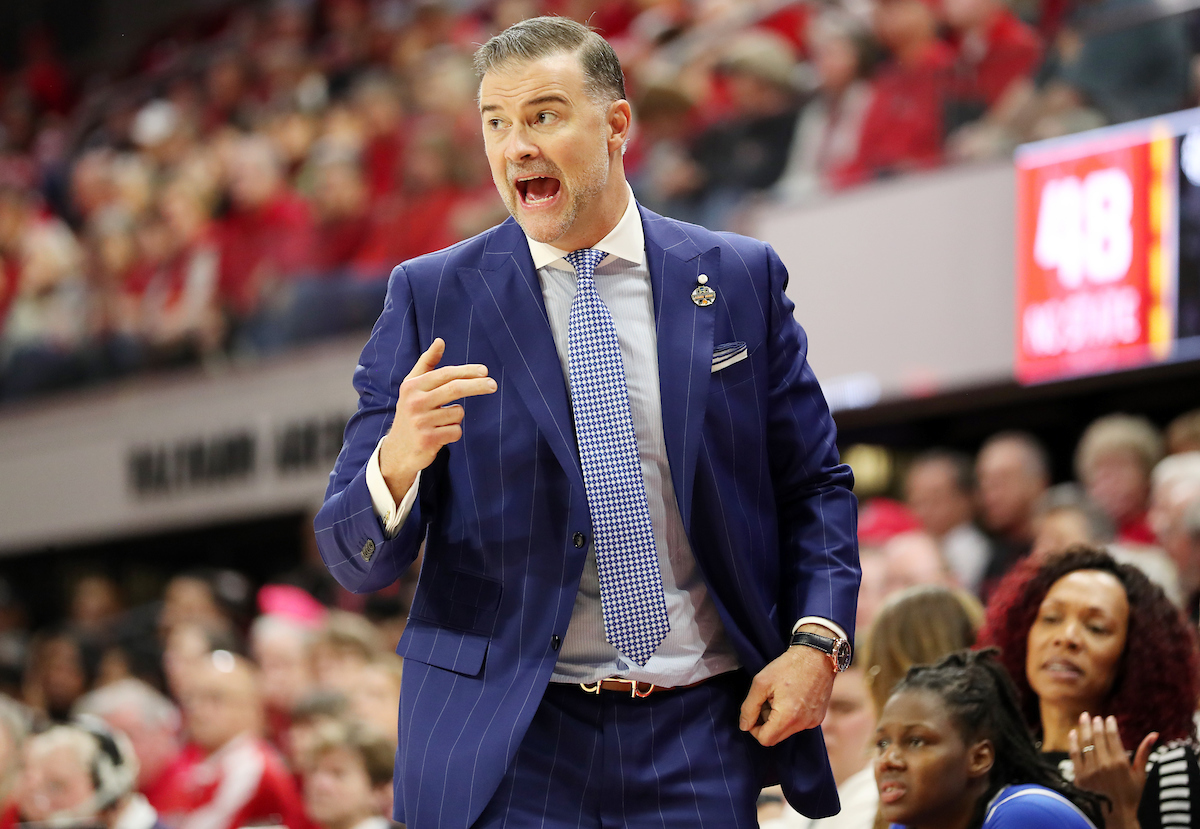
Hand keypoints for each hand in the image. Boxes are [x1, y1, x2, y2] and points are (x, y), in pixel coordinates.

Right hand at [379, 338, 495, 499]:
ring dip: (455, 417)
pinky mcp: (428, 440)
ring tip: (440, 422)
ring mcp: (421, 422)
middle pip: (455, 389)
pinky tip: (440, 435)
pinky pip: (456, 431)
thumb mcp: (412, 386)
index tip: (485, 371)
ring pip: (458, 413)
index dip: (467, 371)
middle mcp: (414, 402)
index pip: (445, 374)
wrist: (397, 450)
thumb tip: (440, 341)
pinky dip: (454, 432)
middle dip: (477, 385)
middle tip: (494, 385)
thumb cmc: (411, 412)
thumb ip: (427, 363)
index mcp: (412, 386)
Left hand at [739, 645, 834, 746]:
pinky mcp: (818, 717)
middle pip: (776, 737)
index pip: (765, 740)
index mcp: (787, 718)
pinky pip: (799, 724)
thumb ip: (749, 707)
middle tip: (766, 701)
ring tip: (779, 697)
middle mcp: (802, 724)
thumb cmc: (788, 666)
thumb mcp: (761, 683)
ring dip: (778, 719)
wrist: (817, 655)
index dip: (754, 729)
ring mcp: (812, 722)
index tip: (753, 712)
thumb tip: (744, 726)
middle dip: (766, 723)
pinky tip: (791, 697)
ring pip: (787, 731)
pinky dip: (791, 716)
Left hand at [1069, 712, 1156, 828]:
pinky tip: (1074, 732)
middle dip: (1096, 724)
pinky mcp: (1079, 777)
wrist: (1117, 810)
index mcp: (1120, 763)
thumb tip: (1154, 734)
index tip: (1109, 718)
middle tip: (1095, 716)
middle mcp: (1104, 765)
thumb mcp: (1140, 772)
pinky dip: (1073, 742)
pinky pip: (1074, 755)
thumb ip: (1144, 751)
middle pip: (1097, 737)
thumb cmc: (1131, 791)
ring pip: (1085, 743)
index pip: (1112, 736)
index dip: (1109, 725)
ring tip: (1084, 718)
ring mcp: (1090, 771)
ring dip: (1084, 728)